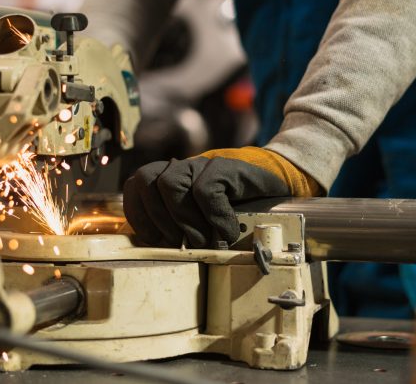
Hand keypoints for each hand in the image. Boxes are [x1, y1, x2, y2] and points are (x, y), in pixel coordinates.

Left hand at [123, 147, 319, 247]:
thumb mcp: (204, 221)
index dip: (140, 214)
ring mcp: (203, 165)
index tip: (156, 240)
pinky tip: (228, 231)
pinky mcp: (225, 167)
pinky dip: (214, 217)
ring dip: (184, 220)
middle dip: (159, 220)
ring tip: (205, 240)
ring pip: (170, 184)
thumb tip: (160, 250)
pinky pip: (206, 191)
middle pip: (147, 183)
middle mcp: (183, 168)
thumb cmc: (239, 210)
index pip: (135, 187)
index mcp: (171, 179)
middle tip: (183, 244)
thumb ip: (181, 226)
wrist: (279, 185)